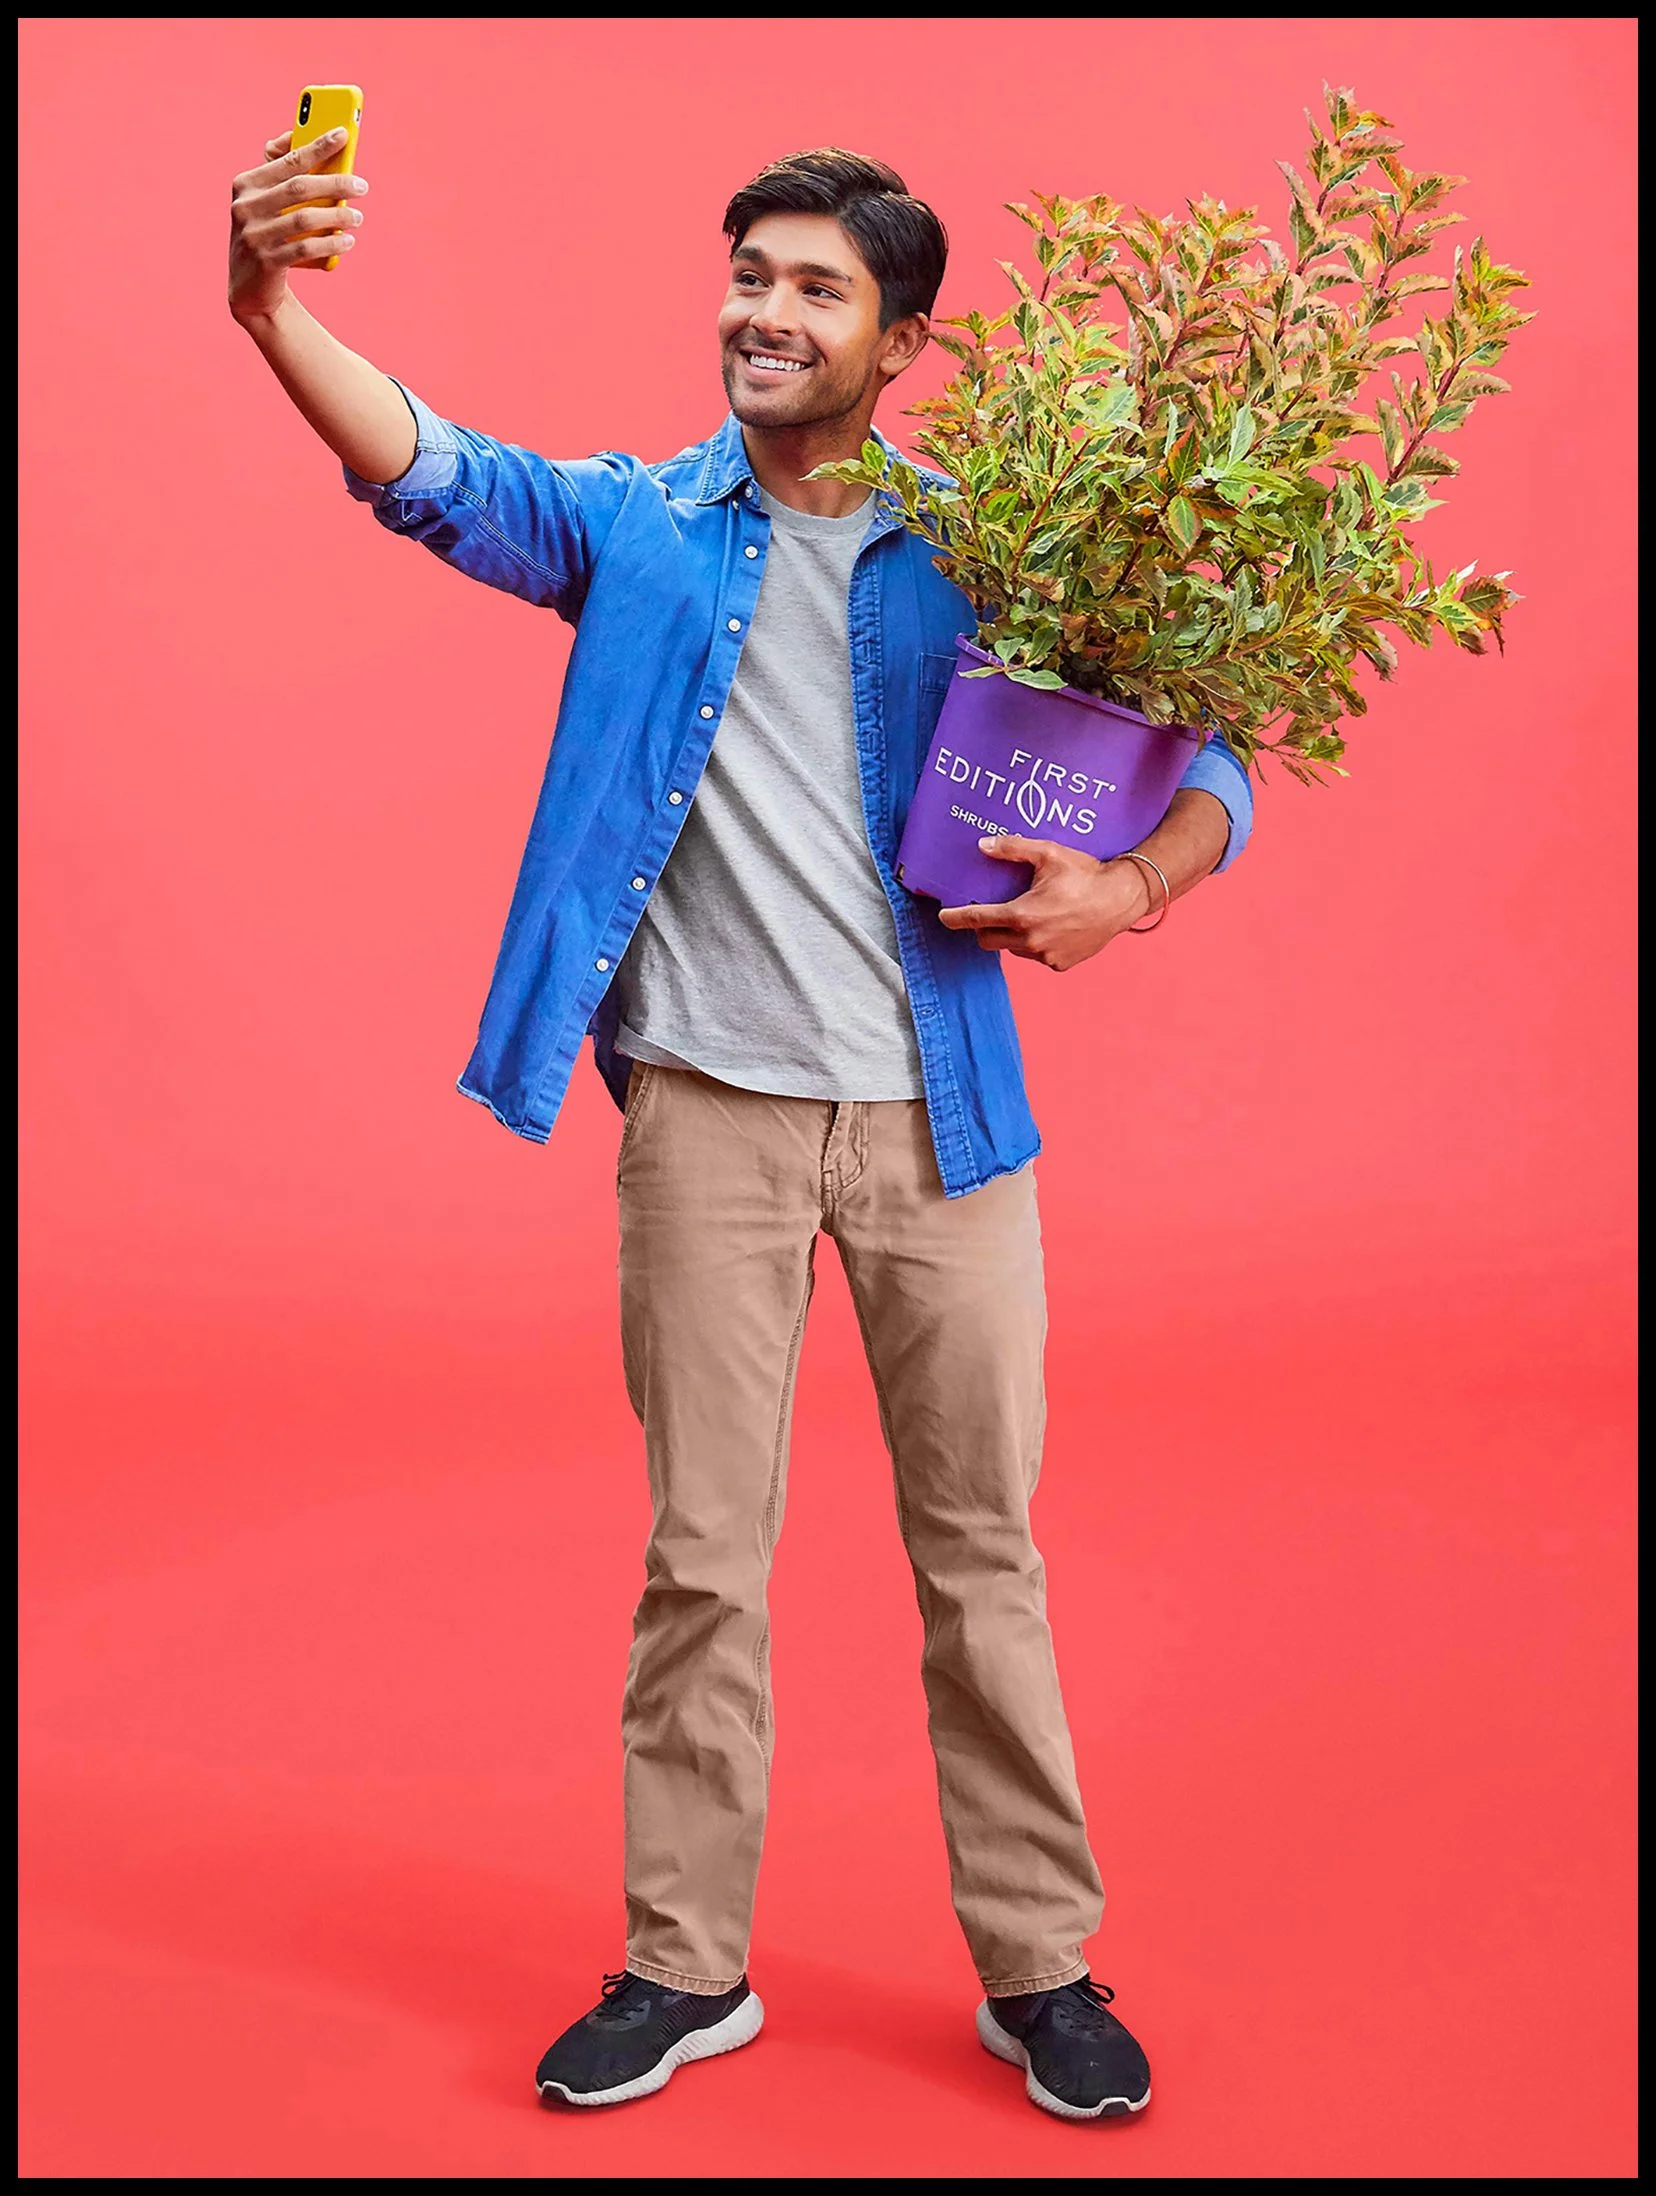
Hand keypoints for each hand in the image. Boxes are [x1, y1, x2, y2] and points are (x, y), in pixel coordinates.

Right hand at [228, 127, 369, 323]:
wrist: (250, 288)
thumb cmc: (267, 235)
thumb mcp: (265, 203)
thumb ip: (281, 174)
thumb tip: (304, 139)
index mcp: (246, 184)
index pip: (287, 160)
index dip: (317, 145)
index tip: (343, 133)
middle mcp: (245, 206)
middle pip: (299, 188)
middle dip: (335, 183)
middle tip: (362, 186)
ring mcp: (253, 235)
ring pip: (304, 219)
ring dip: (337, 217)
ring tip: (358, 217)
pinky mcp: (266, 262)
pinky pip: (305, 249)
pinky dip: (331, 244)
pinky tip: (348, 241)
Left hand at [937, 834, 1151, 970]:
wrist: (1122, 899)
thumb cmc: (1086, 874)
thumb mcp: (1049, 854)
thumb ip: (1013, 849)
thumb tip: (983, 845)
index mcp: (1022, 915)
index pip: (977, 919)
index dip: (956, 918)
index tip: (944, 916)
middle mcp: (1030, 941)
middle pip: (988, 940)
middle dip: (984, 927)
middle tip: (992, 911)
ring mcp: (1045, 956)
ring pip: (1012, 949)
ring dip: (1012, 935)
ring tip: (1029, 916)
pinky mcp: (1059, 964)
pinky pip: (1035, 956)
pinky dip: (1035, 944)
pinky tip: (1051, 927)